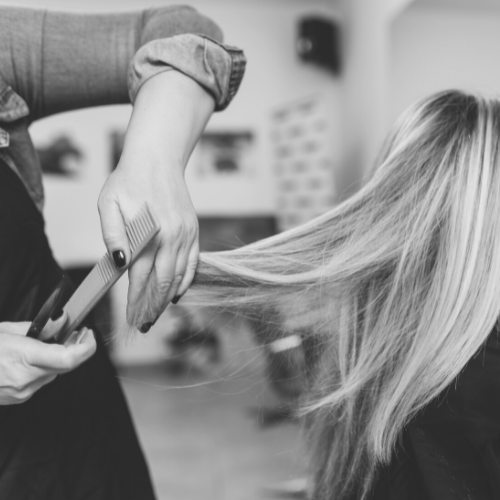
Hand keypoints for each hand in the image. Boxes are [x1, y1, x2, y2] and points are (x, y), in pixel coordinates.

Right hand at [0, 314, 95, 404]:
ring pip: (54, 373)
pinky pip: (41, 381)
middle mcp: (25, 378)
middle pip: (66, 365)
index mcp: (22, 357)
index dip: (86, 347)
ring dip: (59, 357)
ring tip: (56, 341)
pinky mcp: (18, 398)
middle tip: (77, 332)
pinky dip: (45, 367)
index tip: (89, 335)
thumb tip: (61, 322)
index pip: (69, 358)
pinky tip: (38, 356)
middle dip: (76, 348)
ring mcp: (21, 392)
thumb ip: (39, 328)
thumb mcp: (6, 330)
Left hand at [98, 70, 214, 330]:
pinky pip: (193, 263)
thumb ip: (113, 234)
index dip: (136, 302)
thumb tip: (119, 262)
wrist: (157, 159)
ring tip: (158, 314)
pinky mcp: (193, 231)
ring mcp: (186, 235)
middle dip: (154, 307)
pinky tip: (178, 293)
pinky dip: (186, 281)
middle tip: (145, 324)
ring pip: (180, 276)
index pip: (142, 278)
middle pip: (164, 283)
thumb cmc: (128, 181)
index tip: (132, 320)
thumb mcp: (108, 203)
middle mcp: (171, 238)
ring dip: (169, 298)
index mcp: (149, 234)